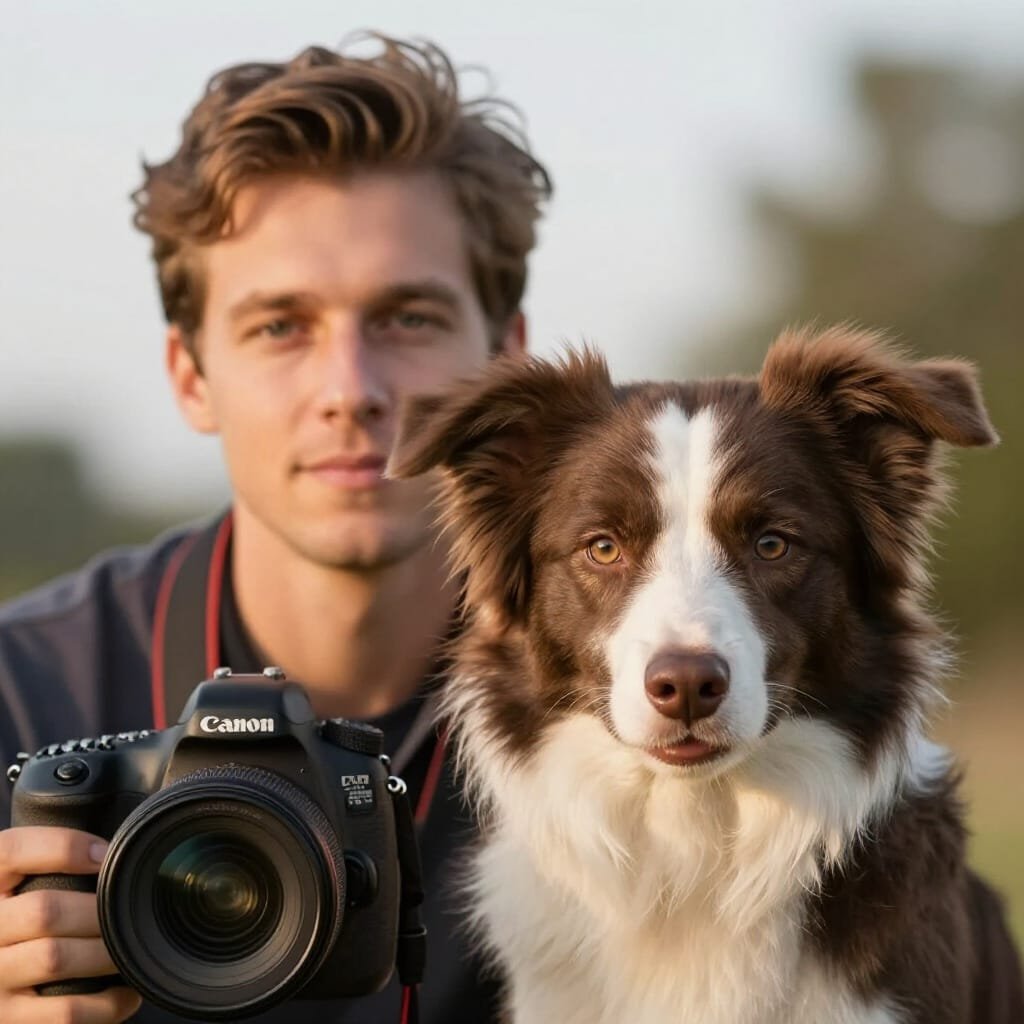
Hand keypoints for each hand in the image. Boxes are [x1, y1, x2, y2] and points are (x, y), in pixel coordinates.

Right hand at [0, 826, 141, 1022]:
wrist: (1, 980)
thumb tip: (116, 853)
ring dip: (104, 953)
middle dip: (97, 909)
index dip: (64, 847)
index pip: (11, 852)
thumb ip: (50, 864)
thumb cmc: (26, 923)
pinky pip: (63, 1012)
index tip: (106, 853)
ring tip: (129, 948)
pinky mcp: (6, 1021)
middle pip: (43, 910)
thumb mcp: (20, 886)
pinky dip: (105, 1004)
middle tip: (127, 911)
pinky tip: (125, 994)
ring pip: (54, 958)